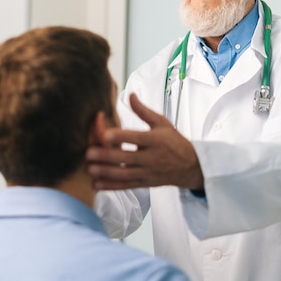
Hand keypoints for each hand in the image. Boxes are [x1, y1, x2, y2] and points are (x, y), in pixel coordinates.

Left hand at [86, 93, 203, 189]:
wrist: (191, 166)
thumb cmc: (174, 141)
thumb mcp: (162, 123)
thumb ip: (143, 111)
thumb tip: (130, 94)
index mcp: (155, 140)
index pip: (136, 138)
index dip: (120, 136)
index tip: (105, 135)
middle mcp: (151, 157)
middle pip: (126, 157)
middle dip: (106, 156)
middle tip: (88, 153)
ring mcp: (147, 172)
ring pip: (124, 174)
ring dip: (105, 172)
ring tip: (89, 169)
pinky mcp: (145, 183)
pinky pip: (126, 185)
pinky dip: (111, 186)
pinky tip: (96, 184)